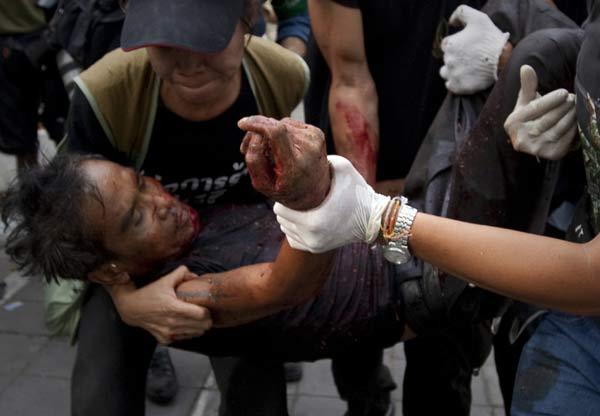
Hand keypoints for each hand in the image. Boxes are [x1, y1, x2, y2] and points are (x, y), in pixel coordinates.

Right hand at [107, 266, 212, 343]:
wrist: (131, 309)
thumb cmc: (148, 294)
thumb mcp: (164, 280)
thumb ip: (181, 273)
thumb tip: (195, 275)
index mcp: (173, 308)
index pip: (201, 315)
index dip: (207, 310)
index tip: (206, 306)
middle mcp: (172, 323)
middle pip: (202, 326)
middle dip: (206, 319)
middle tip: (204, 312)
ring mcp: (168, 333)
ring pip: (196, 333)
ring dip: (199, 326)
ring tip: (197, 318)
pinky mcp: (165, 339)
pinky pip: (185, 338)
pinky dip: (189, 332)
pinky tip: (186, 324)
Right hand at [238, 116, 329, 209]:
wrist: (316, 191)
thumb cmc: (288, 190)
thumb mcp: (264, 185)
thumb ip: (254, 160)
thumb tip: (254, 132)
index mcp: (295, 164)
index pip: (276, 133)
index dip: (258, 124)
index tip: (243, 124)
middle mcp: (308, 148)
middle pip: (274, 127)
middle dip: (258, 134)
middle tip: (250, 149)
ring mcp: (314, 138)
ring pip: (281, 124)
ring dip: (270, 135)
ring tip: (270, 153)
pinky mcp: (316, 132)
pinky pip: (290, 125)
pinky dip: (281, 133)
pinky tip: (282, 147)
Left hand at [274, 155, 389, 252]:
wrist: (373, 220)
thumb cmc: (358, 193)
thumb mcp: (343, 169)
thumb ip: (323, 159)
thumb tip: (305, 154)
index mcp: (314, 221)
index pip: (280, 210)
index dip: (284, 198)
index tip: (292, 190)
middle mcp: (312, 237)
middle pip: (281, 220)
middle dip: (287, 207)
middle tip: (297, 197)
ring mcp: (314, 246)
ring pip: (286, 229)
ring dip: (290, 219)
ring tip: (302, 208)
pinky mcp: (316, 249)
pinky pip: (292, 240)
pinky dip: (294, 230)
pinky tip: (303, 220)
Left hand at [440, 5, 508, 94]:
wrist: (504, 60)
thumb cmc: (491, 39)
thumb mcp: (479, 18)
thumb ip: (461, 13)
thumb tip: (451, 21)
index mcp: (450, 45)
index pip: (446, 44)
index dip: (458, 45)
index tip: (469, 47)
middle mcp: (448, 60)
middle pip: (447, 58)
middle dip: (456, 57)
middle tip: (472, 57)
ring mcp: (453, 75)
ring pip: (445, 72)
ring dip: (453, 70)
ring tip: (468, 68)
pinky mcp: (458, 87)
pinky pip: (450, 86)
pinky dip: (456, 82)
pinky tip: (467, 77)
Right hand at [504, 65, 576, 159]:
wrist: (532, 140)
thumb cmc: (530, 116)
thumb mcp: (525, 101)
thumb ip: (527, 85)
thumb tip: (526, 67)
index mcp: (512, 124)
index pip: (536, 109)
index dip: (552, 99)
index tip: (564, 93)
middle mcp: (522, 139)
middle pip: (549, 118)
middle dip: (564, 106)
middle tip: (571, 98)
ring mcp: (536, 148)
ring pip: (560, 127)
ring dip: (572, 114)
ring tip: (575, 106)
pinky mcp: (551, 154)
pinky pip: (568, 137)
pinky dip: (575, 126)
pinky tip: (576, 119)